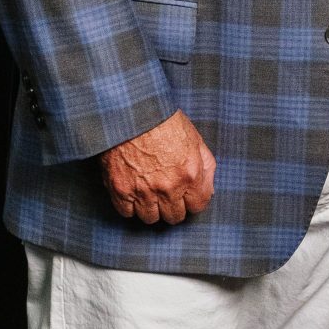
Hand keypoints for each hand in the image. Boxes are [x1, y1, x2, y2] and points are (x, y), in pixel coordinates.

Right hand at [98, 110, 216, 225]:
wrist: (130, 111)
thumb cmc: (162, 121)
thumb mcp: (195, 139)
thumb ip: (206, 167)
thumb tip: (207, 190)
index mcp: (190, 174)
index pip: (198, 206)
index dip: (192, 201)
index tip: (185, 195)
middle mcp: (168, 187)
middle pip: (174, 216)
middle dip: (172, 206)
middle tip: (166, 193)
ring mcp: (143, 190)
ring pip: (150, 218)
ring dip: (151, 208)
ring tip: (148, 192)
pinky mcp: (120, 189)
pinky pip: (127, 213)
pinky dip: (129, 205)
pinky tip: (132, 192)